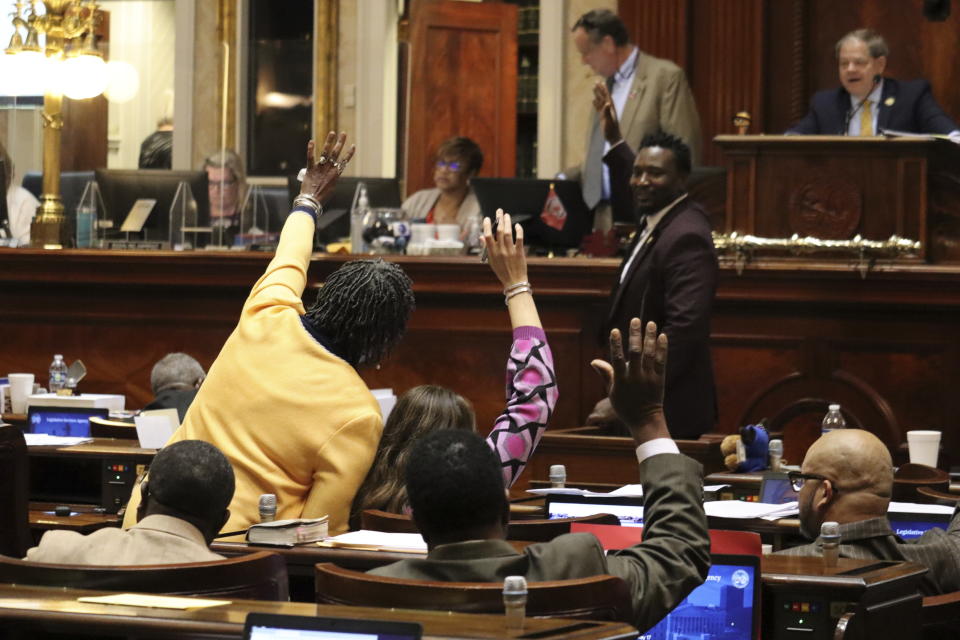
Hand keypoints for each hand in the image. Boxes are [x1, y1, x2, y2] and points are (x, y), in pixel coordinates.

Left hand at [301, 132, 355, 203]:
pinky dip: (311, 149)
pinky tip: (312, 141)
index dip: (349, 153)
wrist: (312, 201)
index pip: (344, 161)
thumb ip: (332, 180)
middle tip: (343, 133)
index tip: (353, 146)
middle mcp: (329, 169)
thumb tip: (332, 176)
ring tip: (332, 132)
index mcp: (335, 175)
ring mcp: (320, 168)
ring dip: (329, 142)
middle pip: (336, 153)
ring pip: (325, 152)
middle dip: (340, 142)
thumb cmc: (322, 197)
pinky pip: (310, 157)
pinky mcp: (310, 169)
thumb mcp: (331, 189)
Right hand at [481, 209, 526, 287]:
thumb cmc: (502, 271)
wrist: (514, 282)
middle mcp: (500, 251)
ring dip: (507, 222)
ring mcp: (510, 251)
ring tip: (506, 215)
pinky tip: (517, 225)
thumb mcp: (491, 261)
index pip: (488, 236)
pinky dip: (518, 230)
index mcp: (492, 253)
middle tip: (499, 211)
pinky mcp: (519, 252)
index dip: (487, 226)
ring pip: (508, 233)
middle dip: (499, 219)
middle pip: (499, 231)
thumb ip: (486, 248)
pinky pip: (519, 238)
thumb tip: (481, 236)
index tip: (487, 218)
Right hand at [590, 319, 669, 443]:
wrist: (645, 420)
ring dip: (650, 337)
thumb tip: (594, 361)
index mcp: (621, 380)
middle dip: (635, 335)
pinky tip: (662, 336)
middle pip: (635, 352)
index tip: (615, 331)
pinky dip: (662, 348)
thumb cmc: (625, 406)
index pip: (617, 359)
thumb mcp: (612, 392)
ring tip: (650, 323)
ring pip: (650, 354)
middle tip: (635, 320)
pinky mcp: (659, 379)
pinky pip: (661, 361)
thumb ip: (605, 374)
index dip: (616, 344)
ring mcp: (648, 378)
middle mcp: (636, 377)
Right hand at [592, 81, 621, 145]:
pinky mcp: (603, 116)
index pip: (607, 96)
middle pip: (603, 96)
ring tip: (594, 88)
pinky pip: (598, 108)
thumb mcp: (609, 120)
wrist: (613, 137)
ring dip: (597, 94)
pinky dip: (596, 103)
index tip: (601, 82)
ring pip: (600, 101)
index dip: (604, 89)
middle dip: (600, 89)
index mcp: (611, 108)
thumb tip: (607, 103)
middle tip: (596, 82)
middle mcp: (609, 108)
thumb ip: (607, 111)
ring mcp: (605, 112)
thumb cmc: (611, 130)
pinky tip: (593, 100)